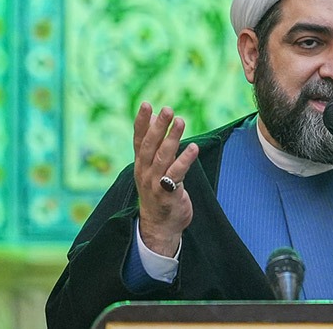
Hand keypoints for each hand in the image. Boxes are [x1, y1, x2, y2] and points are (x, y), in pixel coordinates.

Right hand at [133, 102, 199, 256]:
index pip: (139, 139)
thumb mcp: (153, 166)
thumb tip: (154, 117)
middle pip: (150, 146)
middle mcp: (144, 172)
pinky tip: (193, 147)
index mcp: (141, 163)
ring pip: (162, 158)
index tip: (146, 104)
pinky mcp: (167, 195)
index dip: (141, 122)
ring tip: (180, 121)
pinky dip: (184, 160)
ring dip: (172, 139)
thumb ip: (154, 143)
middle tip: (167, 109)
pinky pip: (175, 175)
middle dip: (158, 127)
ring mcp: (154, 184)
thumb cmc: (158, 192)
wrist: (159, 227)